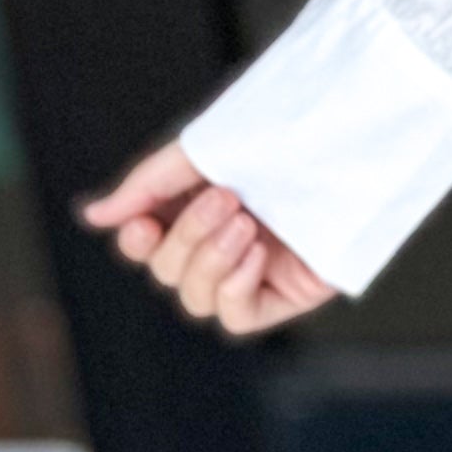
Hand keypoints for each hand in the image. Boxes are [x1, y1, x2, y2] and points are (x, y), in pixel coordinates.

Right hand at [79, 144, 339, 338]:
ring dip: (210, 262)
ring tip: (246, 223)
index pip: (147, 246)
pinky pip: (236, 316)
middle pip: (168, 271)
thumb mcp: (210, 151)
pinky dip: (234, 289)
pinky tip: (257, 255)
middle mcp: (226, 243)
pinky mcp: (286, 293)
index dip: (138, 244)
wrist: (358, 140)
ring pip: (195, 298)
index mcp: (202, 207)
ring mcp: (256, 270)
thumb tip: (93, 216)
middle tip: (227, 199)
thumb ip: (150, 185)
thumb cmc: (291, 135)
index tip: (143, 224)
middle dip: (187, 238)